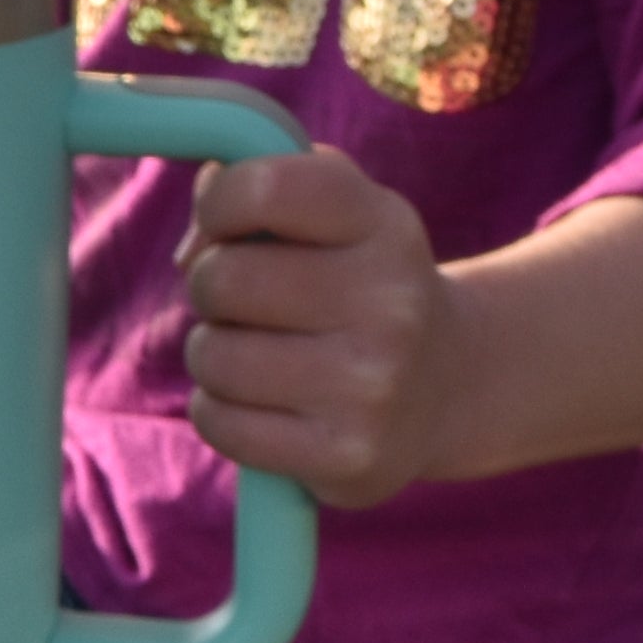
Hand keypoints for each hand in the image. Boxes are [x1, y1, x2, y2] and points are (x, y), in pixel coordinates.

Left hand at [180, 146, 453, 508]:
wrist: (450, 385)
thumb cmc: (356, 280)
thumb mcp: (333, 211)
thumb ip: (253, 185)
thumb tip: (193, 248)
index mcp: (384, 224)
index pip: (266, 188)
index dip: (221, 202)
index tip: (224, 223)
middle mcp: (391, 303)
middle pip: (221, 279)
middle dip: (211, 288)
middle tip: (248, 303)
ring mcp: (374, 386)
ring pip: (212, 356)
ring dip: (214, 354)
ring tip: (261, 354)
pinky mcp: (350, 457)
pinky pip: (220, 424)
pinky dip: (220, 413)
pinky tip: (264, 405)